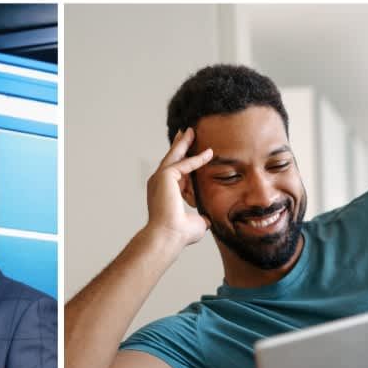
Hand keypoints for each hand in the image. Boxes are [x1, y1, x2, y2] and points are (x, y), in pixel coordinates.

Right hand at [144, 127, 213, 246]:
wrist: (169, 236)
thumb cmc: (180, 234)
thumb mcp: (196, 222)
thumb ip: (201, 215)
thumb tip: (209, 218)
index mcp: (164, 192)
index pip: (176, 173)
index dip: (186, 163)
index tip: (194, 153)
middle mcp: (159, 184)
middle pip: (171, 159)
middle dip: (180, 145)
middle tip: (187, 132)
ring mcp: (160, 179)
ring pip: (175, 156)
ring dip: (184, 143)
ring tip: (192, 131)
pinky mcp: (165, 176)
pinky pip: (184, 164)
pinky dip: (197, 159)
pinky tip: (209, 154)